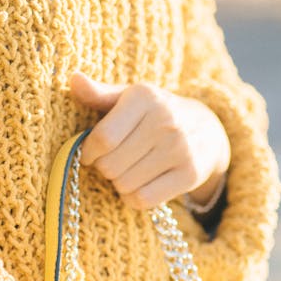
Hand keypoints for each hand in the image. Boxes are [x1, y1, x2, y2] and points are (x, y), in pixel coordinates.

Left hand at [69, 70, 230, 210]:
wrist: (206, 130)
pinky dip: (134, 199)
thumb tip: (74, 80)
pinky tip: (138, 186)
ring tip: (127, 171)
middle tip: (112, 163)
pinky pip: (143, 200)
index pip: (103, 138)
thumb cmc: (154, 114)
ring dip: (119, 184)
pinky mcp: (189, 174)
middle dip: (104, 169)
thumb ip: (99, 94)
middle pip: (111, 166)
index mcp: (145, 97)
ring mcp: (180, 149)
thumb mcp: (129, 98)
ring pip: (125, 185)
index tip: (89, 154)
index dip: (88, 152)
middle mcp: (165, 121)